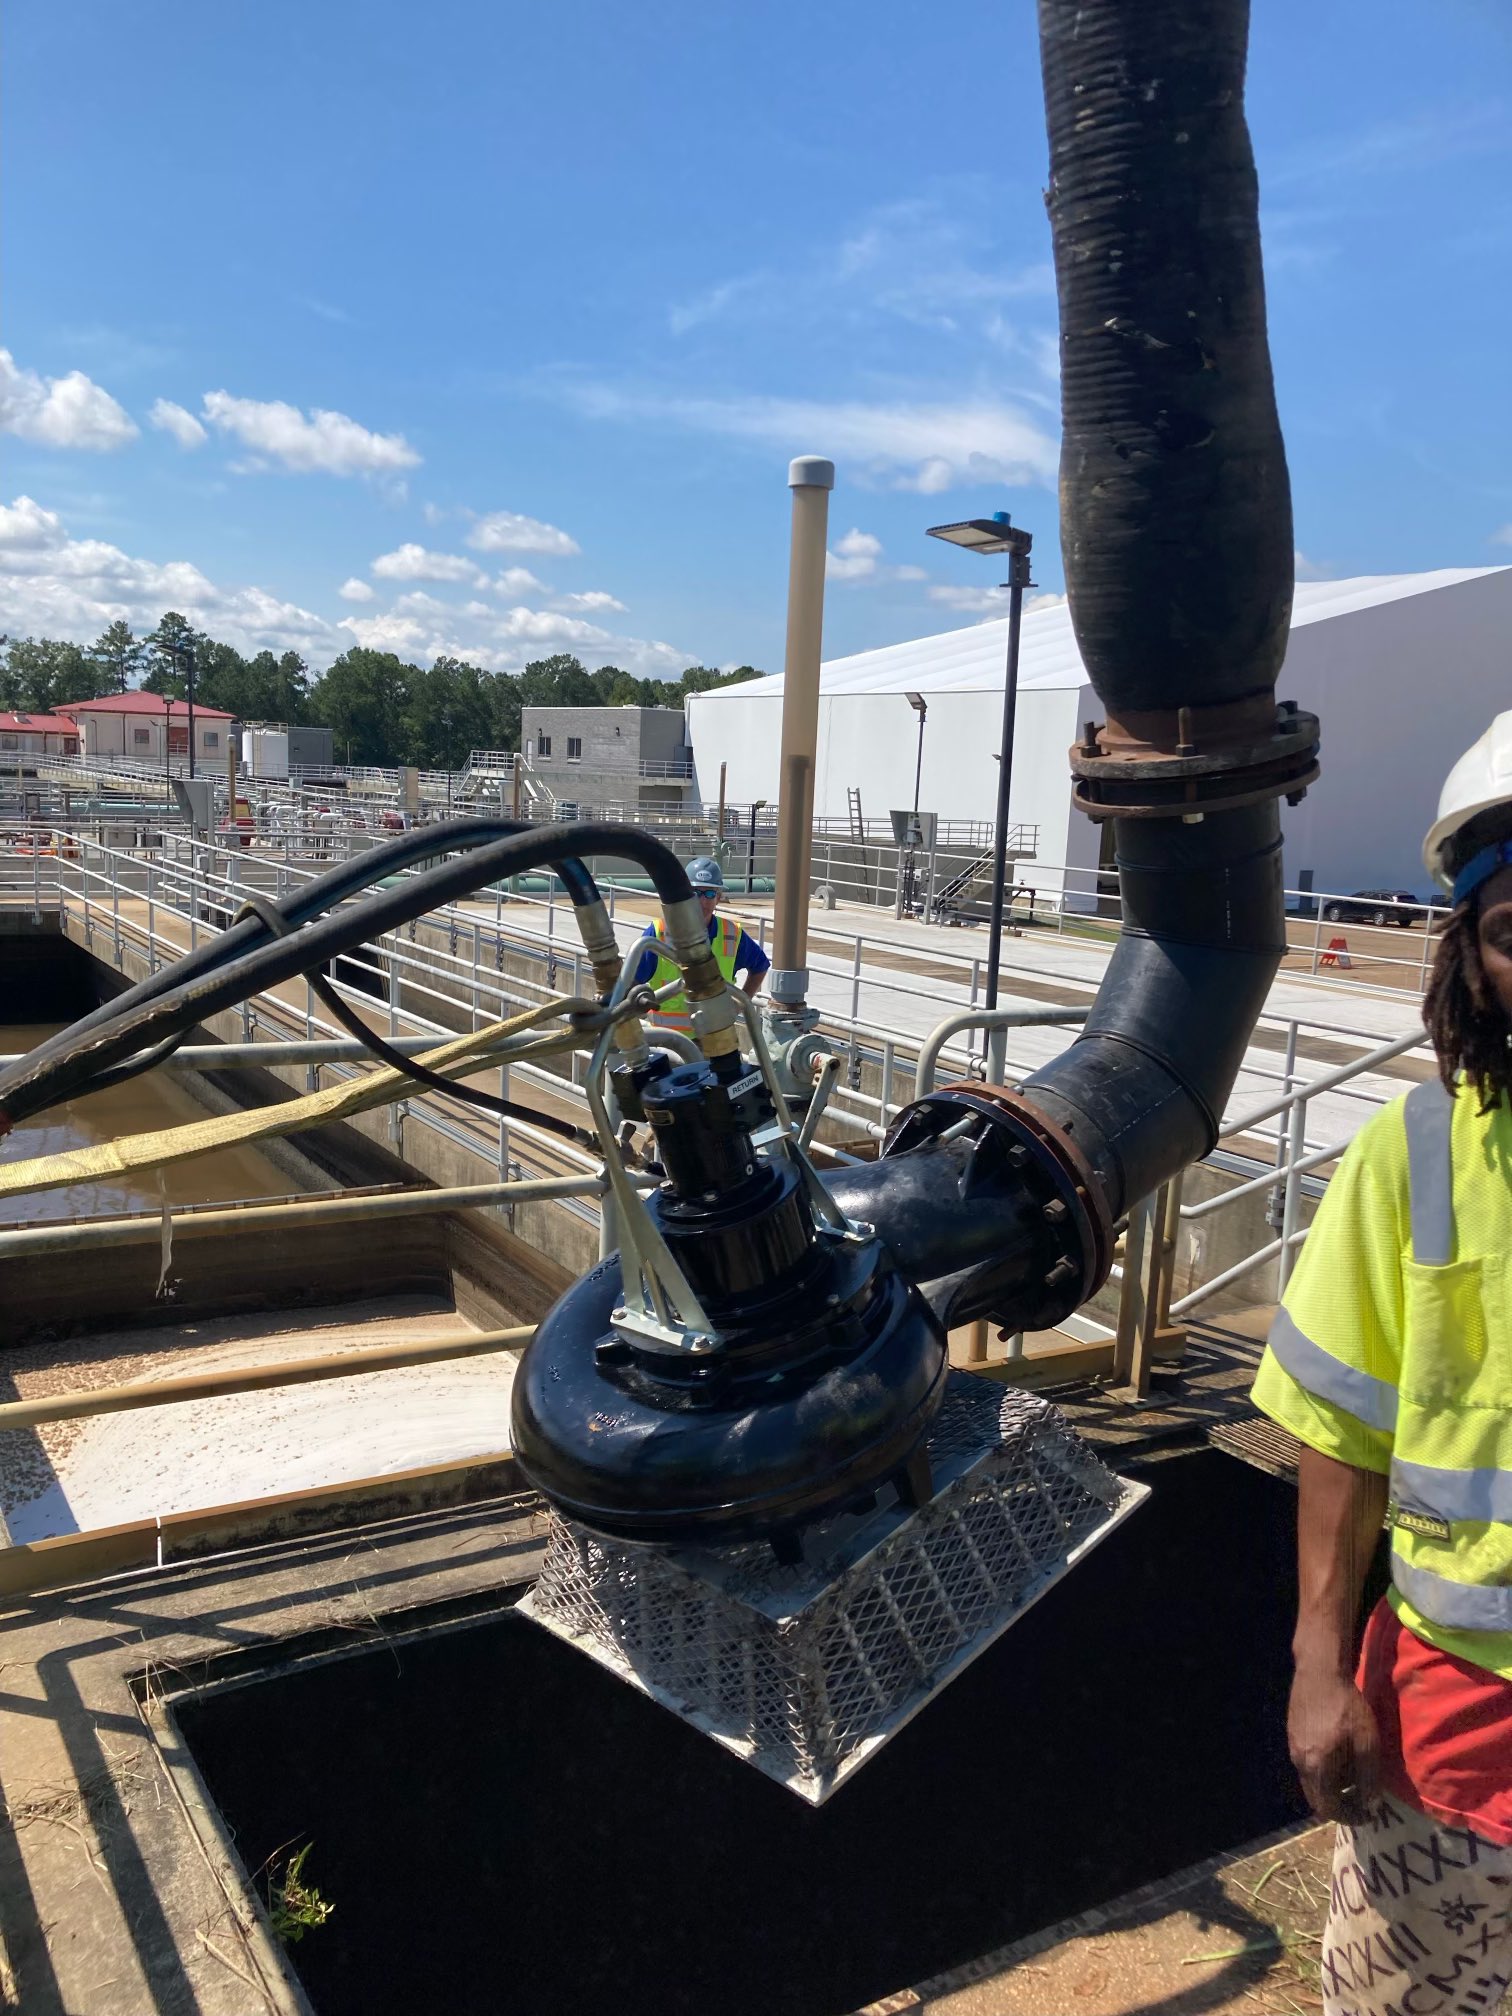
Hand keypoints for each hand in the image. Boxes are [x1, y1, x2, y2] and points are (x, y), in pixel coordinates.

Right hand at [1288, 1662, 1381, 1823]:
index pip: (1329, 1808)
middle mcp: (1300, 1762)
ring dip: (1331, 1787)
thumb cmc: (1347, 1708)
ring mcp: (1293, 1747)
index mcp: (1317, 1769)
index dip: (1350, 1817)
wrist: (1320, 1671)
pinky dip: (1323, 1770)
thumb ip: (1369, 1779)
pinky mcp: (1293, 1733)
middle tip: (1361, 1800)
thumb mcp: (1367, 1744)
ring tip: (1352, 1777)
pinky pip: (1307, 1763)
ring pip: (1311, 1780)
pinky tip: (1338, 1754)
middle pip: (1316, 1797)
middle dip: (1339, 1805)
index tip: (1368, 1814)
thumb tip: (1372, 1806)